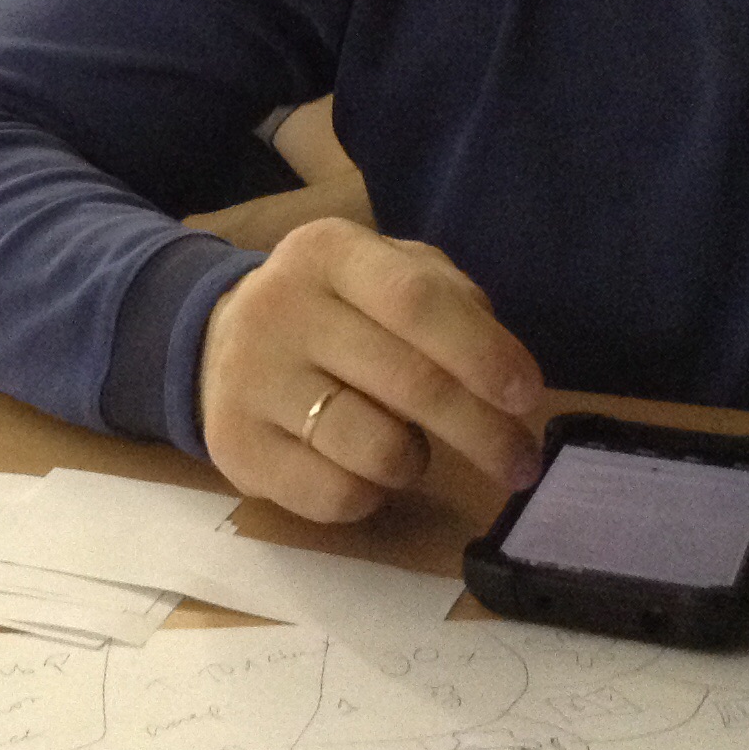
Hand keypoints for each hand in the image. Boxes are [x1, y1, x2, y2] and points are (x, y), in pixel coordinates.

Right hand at [198, 219, 542, 522]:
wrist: (221, 342)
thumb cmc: (335, 310)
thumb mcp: (388, 274)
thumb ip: (452, 303)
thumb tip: (505, 374)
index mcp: (327, 253)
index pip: (416, 300)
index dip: (482, 352)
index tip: (527, 397)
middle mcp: (281, 308)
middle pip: (409, 382)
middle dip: (483, 431)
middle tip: (521, 464)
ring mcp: (250, 379)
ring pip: (376, 448)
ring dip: (417, 460)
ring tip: (411, 448)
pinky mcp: (235, 446)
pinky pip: (336, 496)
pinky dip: (370, 494)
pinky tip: (363, 471)